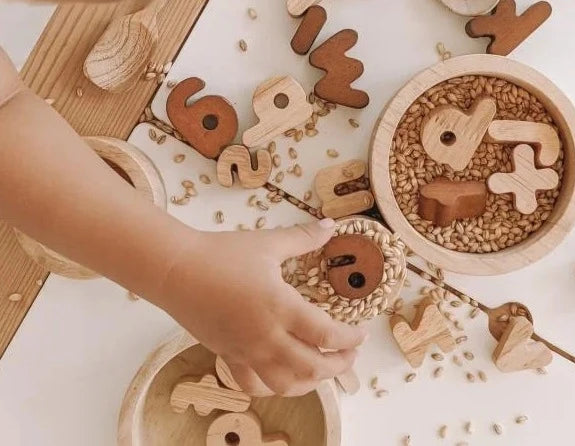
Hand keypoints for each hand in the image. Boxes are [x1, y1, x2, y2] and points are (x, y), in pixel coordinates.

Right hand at [159, 218, 364, 396]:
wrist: (176, 270)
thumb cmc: (222, 253)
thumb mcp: (268, 242)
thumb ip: (303, 237)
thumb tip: (331, 226)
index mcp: (281, 307)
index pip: (327, 334)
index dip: (350, 339)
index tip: (362, 334)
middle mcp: (266, 337)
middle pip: (312, 367)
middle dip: (338, 365)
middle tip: (350, 355)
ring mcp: (245, 351)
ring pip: (285, 384)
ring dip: (310, 382)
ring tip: (322, 370)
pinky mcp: (226, 356)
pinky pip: (252, 384)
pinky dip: (273, 386)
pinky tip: (281, 376)